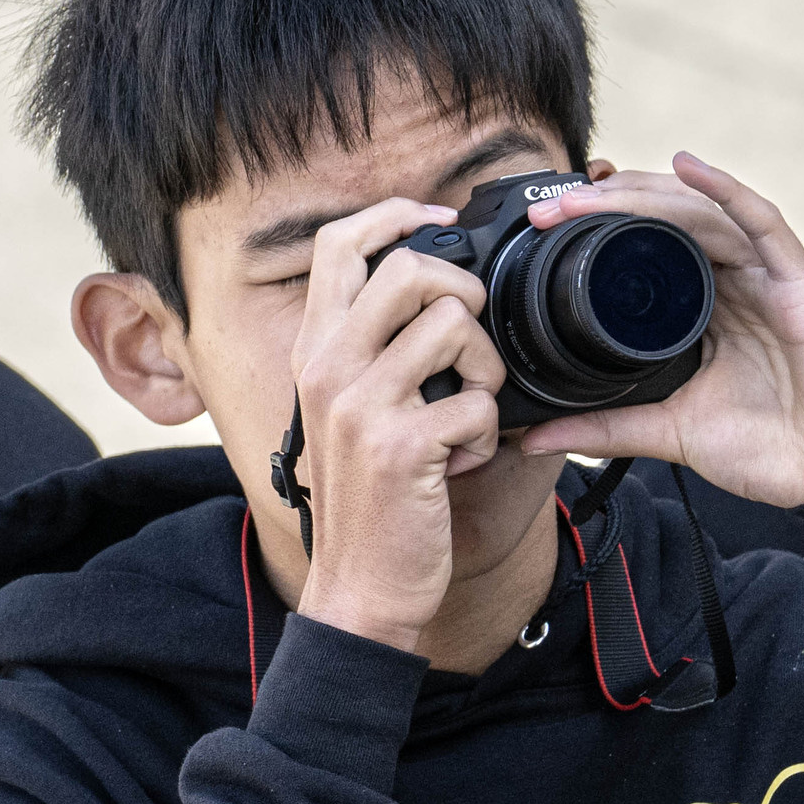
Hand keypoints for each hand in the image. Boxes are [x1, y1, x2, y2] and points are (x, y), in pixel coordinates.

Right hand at [282, 200, 510, 653]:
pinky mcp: (401, 447)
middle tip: (473, 343)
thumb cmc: (368, 499)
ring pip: (456, 326)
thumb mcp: (349, 411)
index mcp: (314, 351)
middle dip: (465, 294)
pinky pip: (480, 404)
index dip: (396, 215)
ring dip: (487, 370)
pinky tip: (462, 463)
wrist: (359, 589)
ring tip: (471, 412)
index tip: (440, 222)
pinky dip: (488, 436)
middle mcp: (327, 369)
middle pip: (409, 269)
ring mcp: (361, 406)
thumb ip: (373, 350)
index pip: (338, 244)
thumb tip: (438, 288)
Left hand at [516, 154, 803, 506]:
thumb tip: (532, 439)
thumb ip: (606, 430)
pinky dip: (726, 188)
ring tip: (592, 191)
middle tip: (549, 208)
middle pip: (666, 219)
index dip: (599, 228)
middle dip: (606, 205)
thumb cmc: (772, 448)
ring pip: (700, 213)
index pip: (646, 247)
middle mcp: (733, 281)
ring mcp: (766, 277)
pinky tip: (689, 164)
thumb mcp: (670, 433)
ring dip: (644, 196)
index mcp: (704, 306)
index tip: (544, 228)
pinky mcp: (799, 281)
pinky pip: (761, 221)